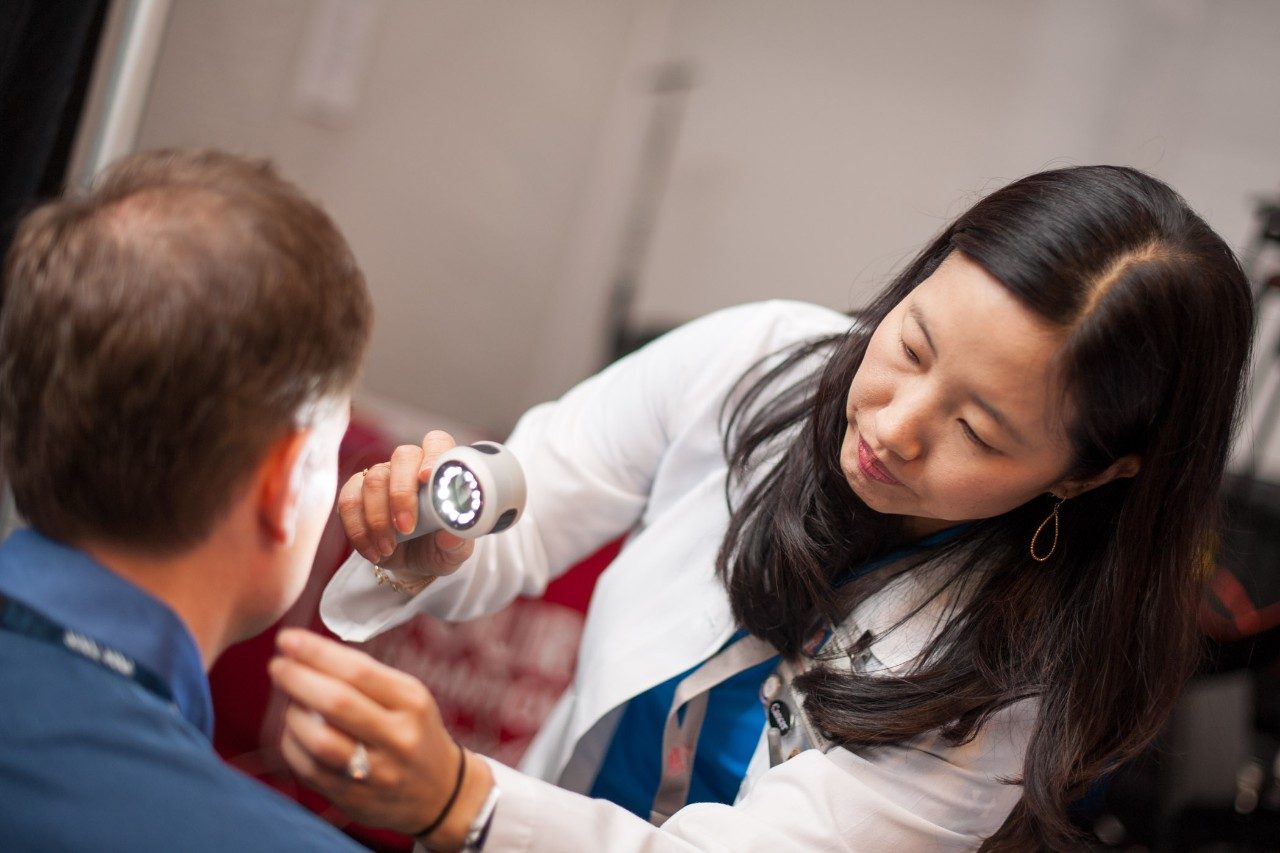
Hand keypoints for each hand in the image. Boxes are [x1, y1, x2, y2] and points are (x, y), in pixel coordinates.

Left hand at [269, 628, 493, 848]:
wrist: (440, 792)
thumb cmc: (415, 731)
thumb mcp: (410, 697)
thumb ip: (367, 678)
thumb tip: (308, 654)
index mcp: (412, 703)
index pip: (358, 672)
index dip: (316, 653)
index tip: (287, 639)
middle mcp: (397, 737)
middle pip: (336, 704)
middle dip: (297, 679)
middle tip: (277, 665)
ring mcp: (375, 772)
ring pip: (318, 740)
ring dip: (293, 714)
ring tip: (290, 700)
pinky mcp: (353, 798)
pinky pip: (308, 768)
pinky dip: (292, 743)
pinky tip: (294, 730)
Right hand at [338, 429, 475, 577]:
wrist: (414, 564)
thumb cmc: (439, 547)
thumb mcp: (455, 551)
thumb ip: (457, 542)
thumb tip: (450, 536)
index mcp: (440, 471)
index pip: (438, 443)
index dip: (433, 455)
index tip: (427, 478)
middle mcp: (410, 467)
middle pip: (402, 457)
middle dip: (402, 494)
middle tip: (406, 528)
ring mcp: (382, 477)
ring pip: (373, 481)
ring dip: (378, 519)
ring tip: (389, 548)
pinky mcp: (356, 493)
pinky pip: (349, 501)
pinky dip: (359, 530)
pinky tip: (374, 551)